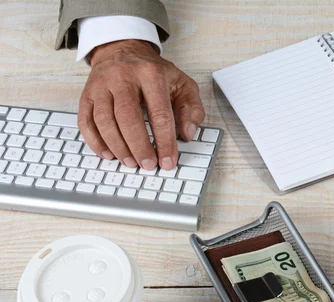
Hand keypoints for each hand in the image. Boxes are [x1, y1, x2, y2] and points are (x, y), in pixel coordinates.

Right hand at [78, 40, 204, 169]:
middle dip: (139, 146)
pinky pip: (86, 121)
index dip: (164, 141)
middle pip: (128, 117)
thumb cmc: (154, 72)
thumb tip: (187, 133)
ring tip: (130, 162)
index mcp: (151, 74)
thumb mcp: (182, 83)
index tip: (168, 161)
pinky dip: (95, 142)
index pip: (159, 113)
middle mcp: (123, 77)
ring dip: (118, 147)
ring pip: (104, 120)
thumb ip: (192, 108)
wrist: (123, 49)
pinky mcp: (87, 94)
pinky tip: (108, 154)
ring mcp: (101, 85)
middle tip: (147, 165)